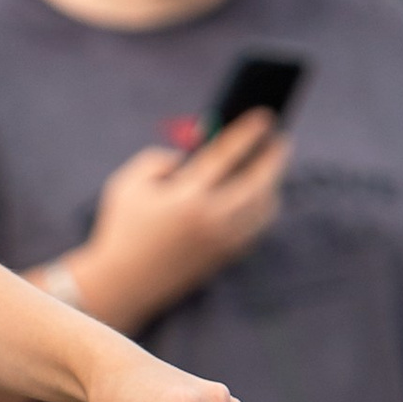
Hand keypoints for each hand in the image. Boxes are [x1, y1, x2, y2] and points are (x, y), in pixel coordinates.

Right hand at [77, 113, 287, 327]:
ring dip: (272, 184)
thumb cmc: (121, 230)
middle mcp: (210, 220)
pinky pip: (256, 228)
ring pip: (264, 208)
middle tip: (281, 141)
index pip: (226, 156)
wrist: (123, 284)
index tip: (265, 117)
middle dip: (274, 158)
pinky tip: (259, 197)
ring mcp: (221, 241)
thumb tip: (188, 156)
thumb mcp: (126, 185)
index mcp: (186, 198)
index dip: (249, 133)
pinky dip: (263, 209)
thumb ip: (157, 160)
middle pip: (259, 183)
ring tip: (270, 169)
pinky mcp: (224, 257)